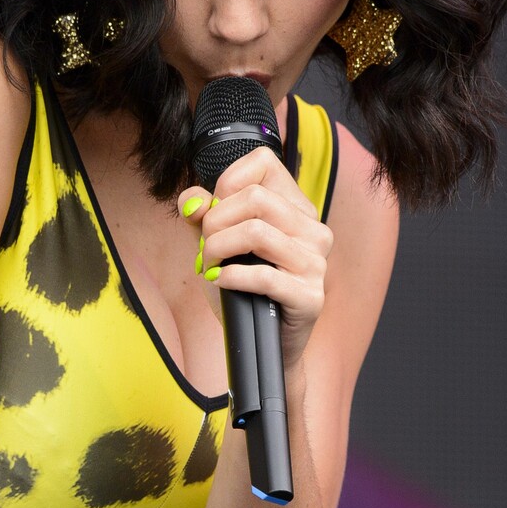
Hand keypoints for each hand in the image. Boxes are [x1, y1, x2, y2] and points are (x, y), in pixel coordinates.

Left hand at [178, 145, 332, 372]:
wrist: (263, 345)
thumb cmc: (243, 292)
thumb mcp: (216, 247)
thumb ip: (201, 217)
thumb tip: (190, 200)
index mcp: (295, 208)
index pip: (263, 162)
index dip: (226, 181)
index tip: (212, 211)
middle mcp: (313, 229)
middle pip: (255, 198)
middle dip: (215, 222)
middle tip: (204, 247)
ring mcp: (316, 262)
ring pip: (257, 231)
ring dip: (218, 249)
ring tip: (208, 266)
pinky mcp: (310, 296)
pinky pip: (264, 275)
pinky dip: (230, 277)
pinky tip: (219, 282)